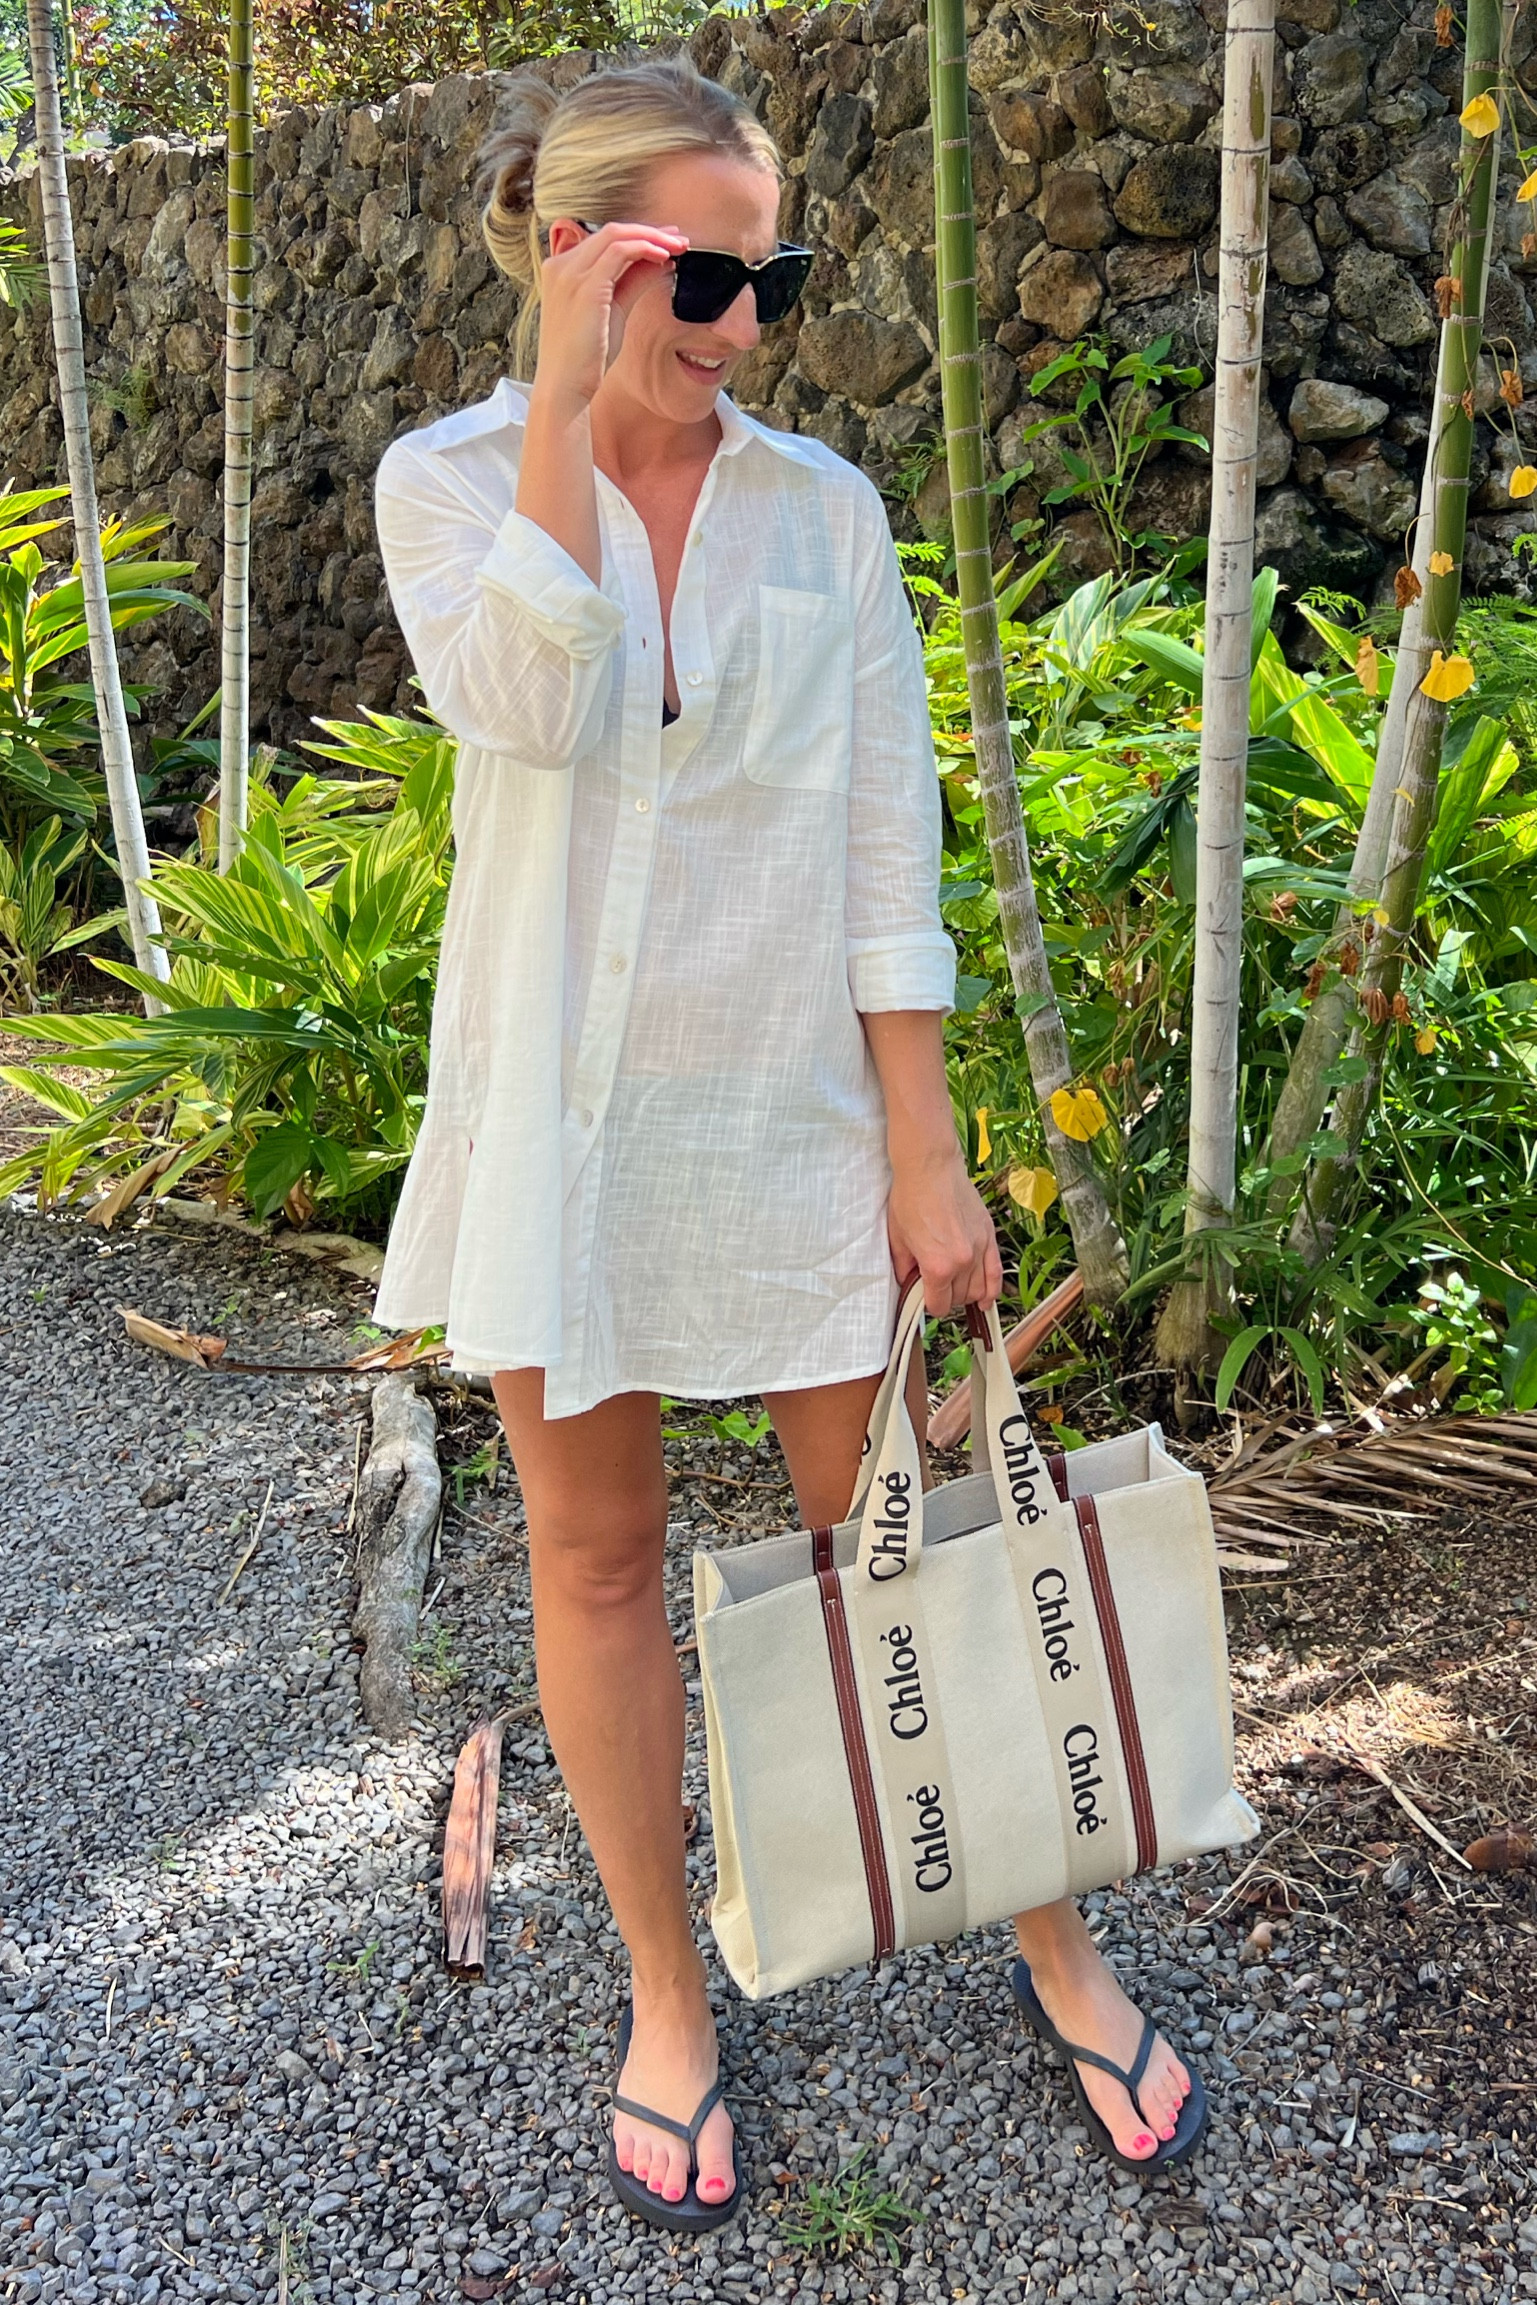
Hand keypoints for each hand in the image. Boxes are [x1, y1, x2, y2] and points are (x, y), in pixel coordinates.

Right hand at [532, 218, 686, 415]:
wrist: (565, 389)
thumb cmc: (585, 359)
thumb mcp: (614, 312)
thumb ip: (633, 283)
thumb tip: (662, 262)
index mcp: (561, 270)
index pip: (603, 240)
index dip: (637, 236)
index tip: (666, 241)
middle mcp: (561, 265)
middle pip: (611, 231)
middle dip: (649, 231)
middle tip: (679, 238)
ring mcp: (570, 273)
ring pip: (617, 235)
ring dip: (652, 237)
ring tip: (678, 245)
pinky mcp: (586, 286)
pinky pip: (620, 251)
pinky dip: (646, 248)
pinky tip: (665, 257)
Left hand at [887, 1145, 1001, 1318]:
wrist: (929, 1167)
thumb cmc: (910, 1198)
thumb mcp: (898, 1240)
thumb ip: (905, 1269)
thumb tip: (909, 1284)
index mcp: (938, 1266)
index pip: (938, 1305)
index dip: (929, 1304)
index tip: (924, 1297)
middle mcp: (963, 1261)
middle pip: (959, 1298)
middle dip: (945, 1297)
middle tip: (934, 1286)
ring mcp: (979, 1248)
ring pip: (979, 1289)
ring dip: (966, 1294)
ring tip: (955, 1287)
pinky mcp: (989, 1235)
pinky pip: (996, 1272)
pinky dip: (992, 1289)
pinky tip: (986, 1300)